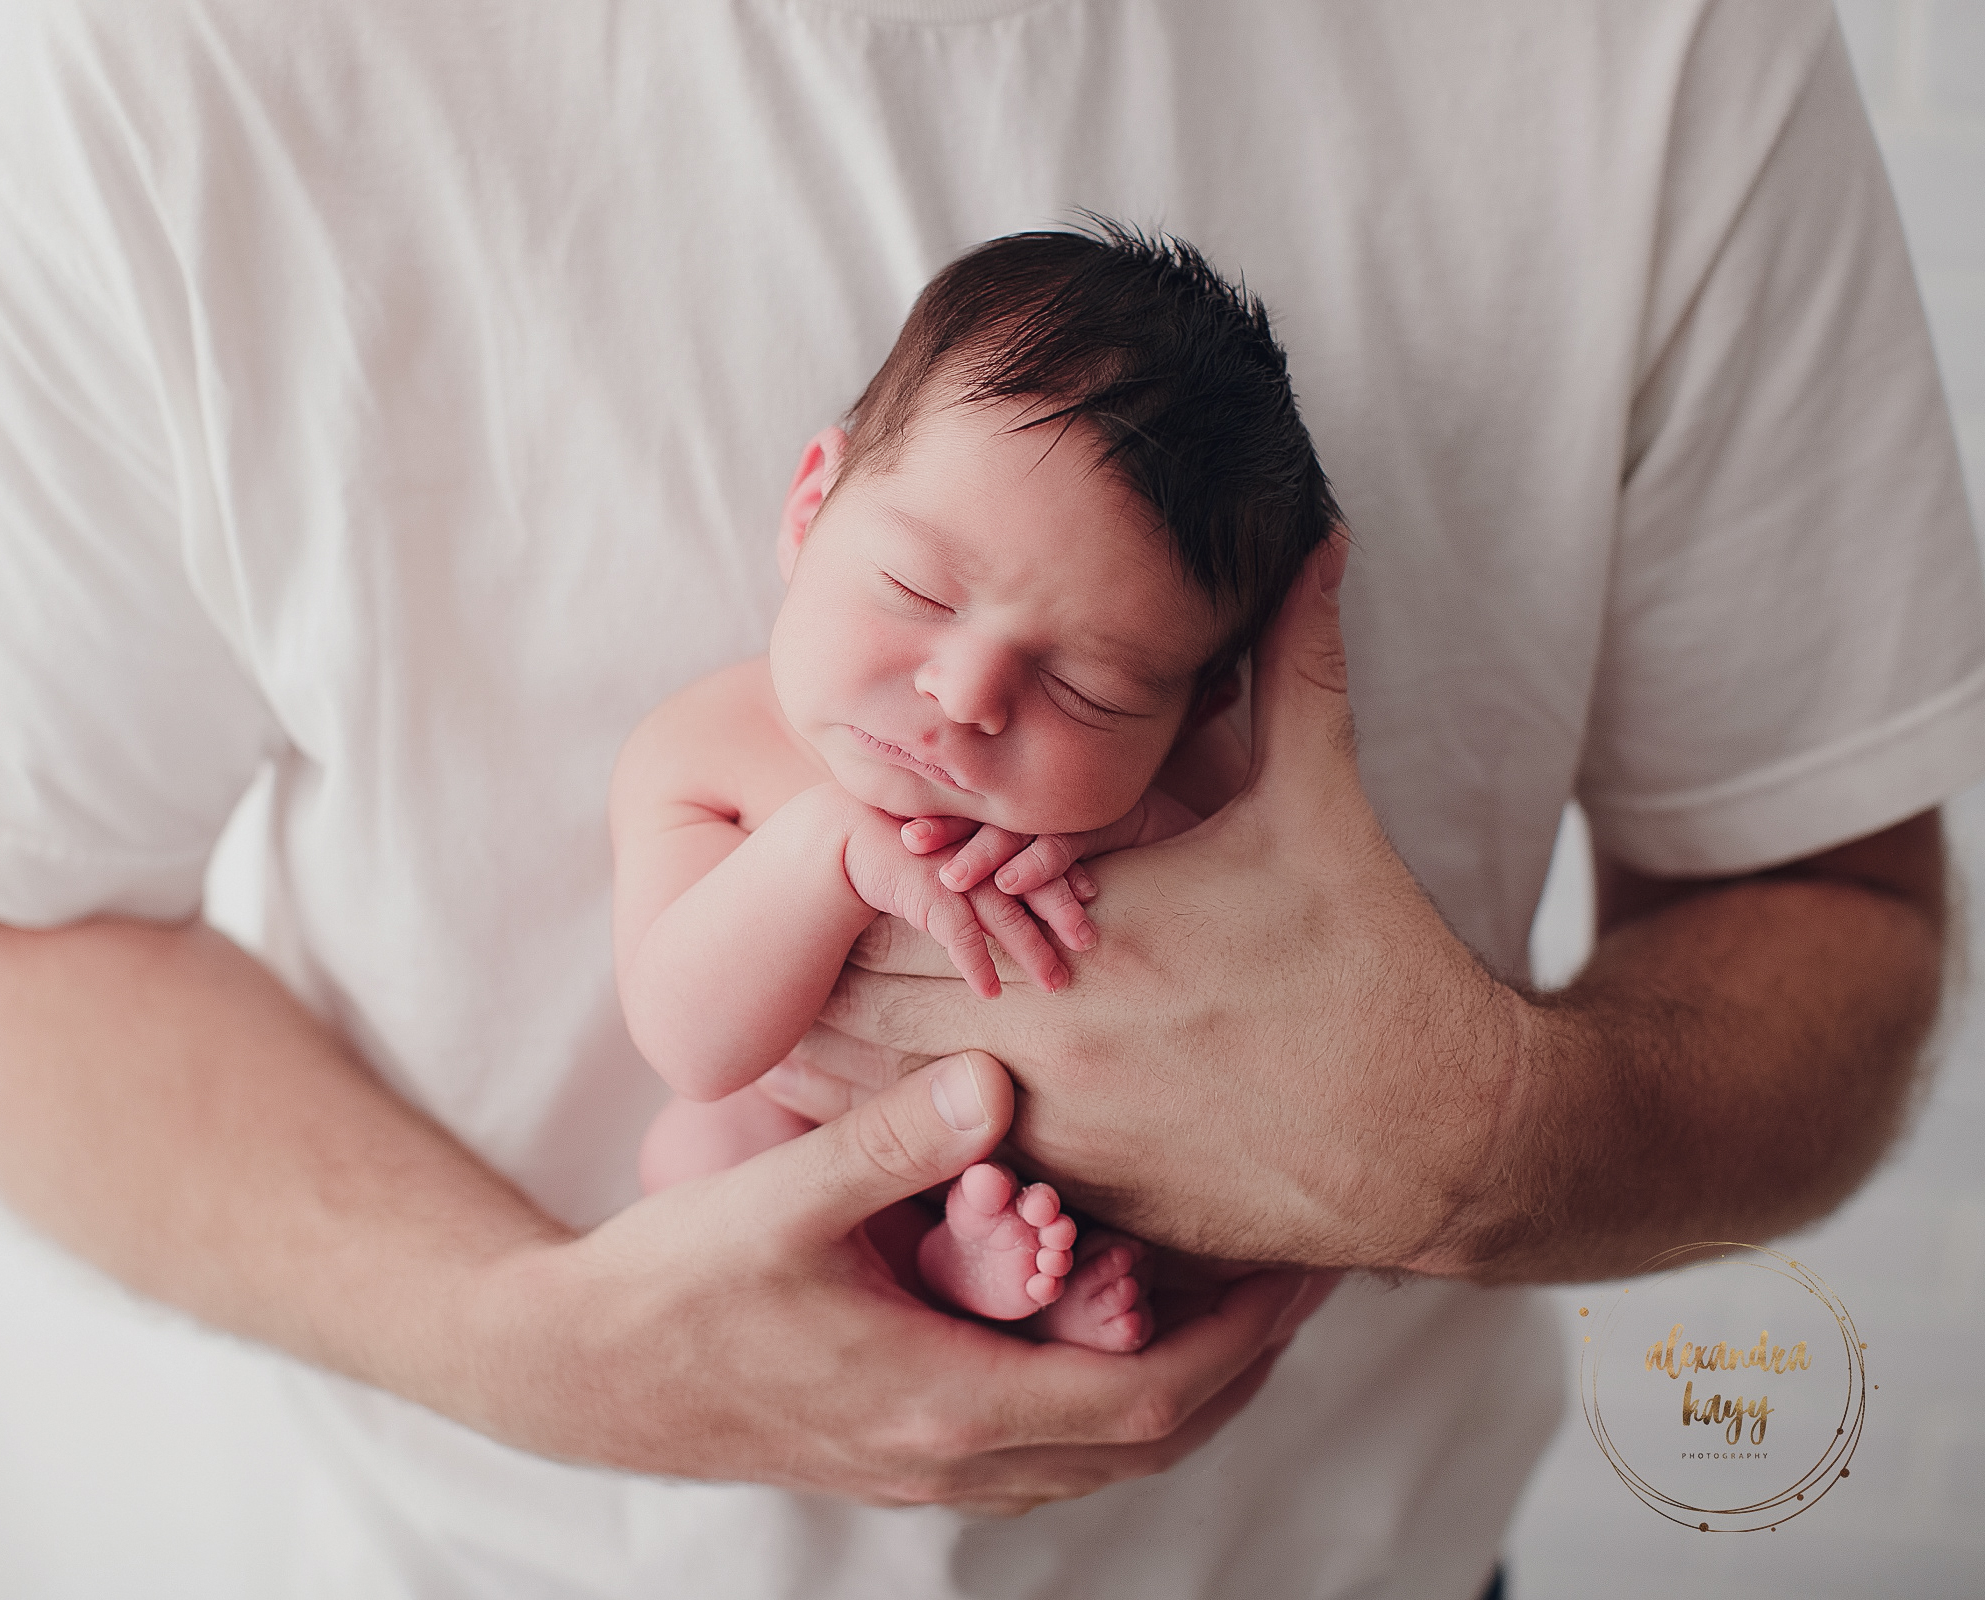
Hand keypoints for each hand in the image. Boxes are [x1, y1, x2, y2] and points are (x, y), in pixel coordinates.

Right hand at [464, 1051, 1325, 1512]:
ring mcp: (928, 1466)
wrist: (581, 1378)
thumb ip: (891, 1142)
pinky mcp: (903, 1449)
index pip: (1150, 1395)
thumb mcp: (777, 1202)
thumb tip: (1000, 1079)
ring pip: (1103, 1449)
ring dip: (1183, 1380)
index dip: (1246, 1337)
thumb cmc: (672, 1287)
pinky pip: (1049, 1442)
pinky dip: (1110, 1392)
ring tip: (1237, 1296)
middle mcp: (953, 1455)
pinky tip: (1113, 1322)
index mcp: (945, 1399)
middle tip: (1305, 1277)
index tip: (1309, 1269)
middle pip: (1151, 1437)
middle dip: (1243, 1360)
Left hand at [801, 534, 1526, 1270]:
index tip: (822, 844)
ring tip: (768, 1019)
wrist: (1445, 1139)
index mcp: (1089, 919)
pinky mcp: (1072, 1198)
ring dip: (829, 1050)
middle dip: (816, 955)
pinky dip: (886, 1134)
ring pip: (877, 1088)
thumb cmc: (1378, 963)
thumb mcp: (1322, 804)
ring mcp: (1056, 1124)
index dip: (853, 863)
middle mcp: (1052, 1025)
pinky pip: (934, 1170)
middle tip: (758, 928)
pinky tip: (844, 1115)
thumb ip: (1295, 669)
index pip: (913, 882)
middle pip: (867, 985)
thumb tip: (1316, 539)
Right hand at [841, 804, 1071, 998]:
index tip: (1091, 896)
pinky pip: (959, 934)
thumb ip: (989, 858)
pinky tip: (990, 992)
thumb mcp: (954, 845)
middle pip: (1032, 882)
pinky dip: (976, 964)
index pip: (1038, 851)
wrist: (849, 833)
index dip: (1066, 873)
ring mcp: (955, 871)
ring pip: (1005, 913)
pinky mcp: (927, 893)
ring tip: (1054, 984)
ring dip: (1031, 950)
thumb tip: (1028, 883)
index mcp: (989, 832)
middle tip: (1088, 943)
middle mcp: (979, 850)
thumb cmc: (908, 844)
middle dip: (1062, 913)